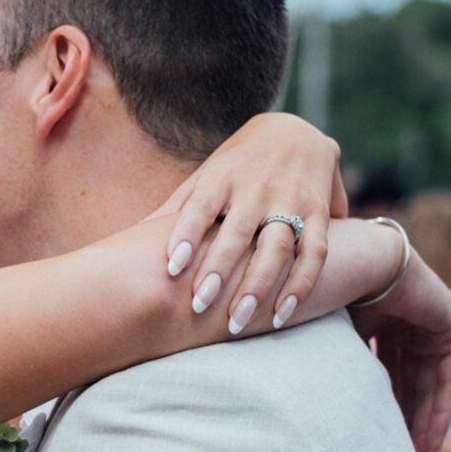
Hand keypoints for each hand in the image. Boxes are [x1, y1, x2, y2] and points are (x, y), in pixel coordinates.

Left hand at [153, 112, 346, 332]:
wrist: (296, 129)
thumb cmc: (236, 164)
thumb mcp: (205, 176)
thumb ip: (176, 208)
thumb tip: (132, 239)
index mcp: (222, 177)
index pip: (201, 205)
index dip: (185, 234)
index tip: (171, 267)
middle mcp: (257, 188)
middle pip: (239, 231)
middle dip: (220, 268)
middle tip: (199, 306)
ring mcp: (290, 200)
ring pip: (277, 245)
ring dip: (259, 285)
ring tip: (237, 322)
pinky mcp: (319, 212)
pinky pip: (314, 252)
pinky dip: (300, 284)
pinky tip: (281, 316)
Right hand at [350, 252, 450, 451]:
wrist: (360, 263)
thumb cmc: (335, 296)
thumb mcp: (339, 344)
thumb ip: (344, 369)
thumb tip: (320, 409)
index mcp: (382, 322)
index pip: (388, 376)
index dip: (385, 411)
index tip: (378, 446)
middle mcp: (411, 324)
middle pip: (411, 385)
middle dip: (406, 425)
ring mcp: (435, 323)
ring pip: (431, 387)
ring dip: (424, 425)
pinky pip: (449, 379)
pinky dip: (441, 411)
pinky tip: (431, 442)